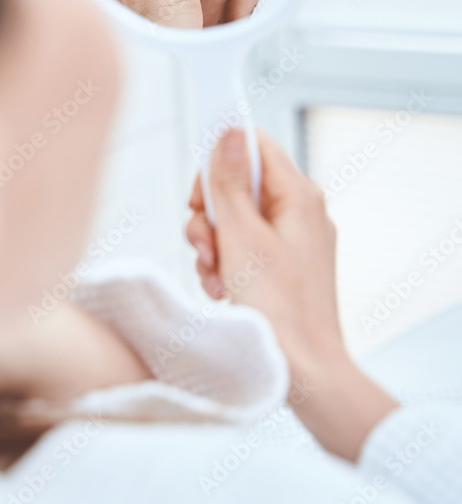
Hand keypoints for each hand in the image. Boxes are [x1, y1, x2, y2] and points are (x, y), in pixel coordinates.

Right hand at [186, 128, 397, 460]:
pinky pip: (242, 249)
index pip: (253, 145)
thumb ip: (229, 182)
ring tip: (217, 278)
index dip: (218, 160)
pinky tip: (224, 291)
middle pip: (238, 185)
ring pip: (234, 220)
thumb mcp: (241, 238)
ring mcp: (292, 241)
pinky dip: (225, 266)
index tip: (198, 192)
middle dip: (209, 215)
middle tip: (205, 245)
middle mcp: (300, 212)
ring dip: (212, 246)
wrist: (305, 374)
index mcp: (299, 196)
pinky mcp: (282, 268)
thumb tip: (229, 130)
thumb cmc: (279, 310)